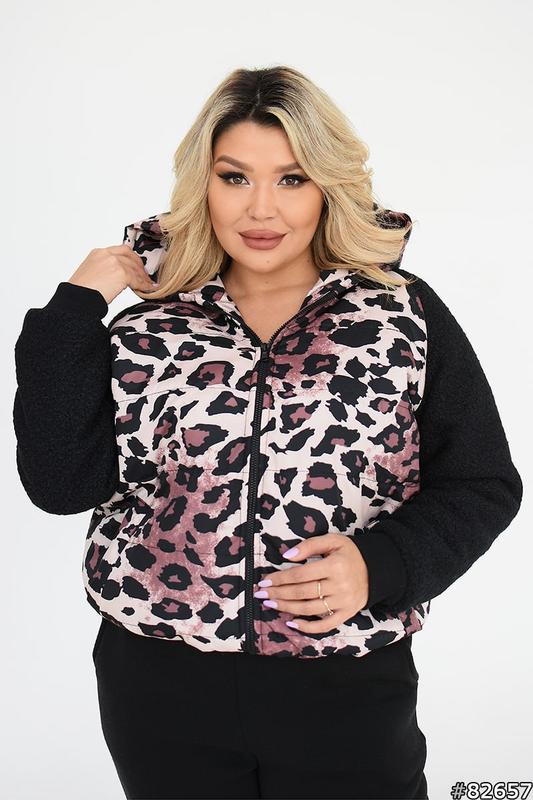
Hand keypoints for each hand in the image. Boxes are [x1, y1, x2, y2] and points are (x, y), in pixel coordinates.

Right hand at [67, 244, 158, 304]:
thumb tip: (116, 278)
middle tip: (145, 275)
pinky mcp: (121, 273)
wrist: (77, 299)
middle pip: (130, 256)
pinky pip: (137, 279)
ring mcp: (114, 262)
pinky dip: (143, 285)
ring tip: (148, 285)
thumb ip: (104, 270)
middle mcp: (106, 254)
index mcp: (97, 253)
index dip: (131, 258)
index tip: (136, 266)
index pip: (120, 250)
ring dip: (143, 277)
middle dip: (139, 265)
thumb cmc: (80, 292)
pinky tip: (147, 290)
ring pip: (134, 268)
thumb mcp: (90, 274)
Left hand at [254, 533, 369, 633]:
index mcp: (334, 566)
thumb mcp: (333, 541)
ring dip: (287, 607)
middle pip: (302, 592)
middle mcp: (339, 585)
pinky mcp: (347, 614)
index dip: (280, 578)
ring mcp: (343, 602)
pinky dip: (308, 627)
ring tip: (271, 604)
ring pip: (309, 609)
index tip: (265, 580)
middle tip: (261, 594)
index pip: (300, 574)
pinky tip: (292, 623)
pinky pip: (325, 625)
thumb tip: (287, 556)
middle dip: (279, 593)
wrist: (376, 569)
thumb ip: (310, 545)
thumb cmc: (350, 553)